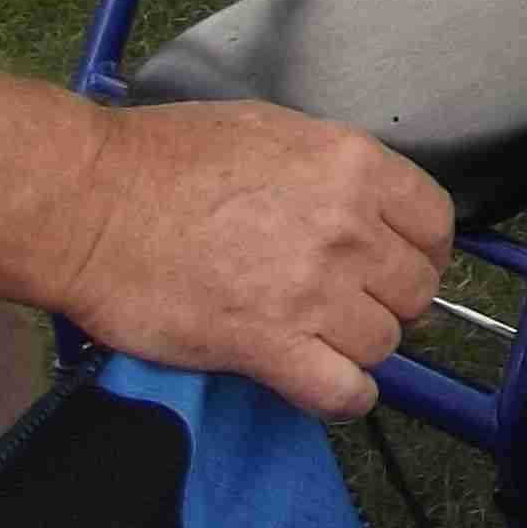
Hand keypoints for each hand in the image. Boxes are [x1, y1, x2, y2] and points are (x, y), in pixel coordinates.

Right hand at [47, 101, 453, 418]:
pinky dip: (344, 397)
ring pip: (383, 342)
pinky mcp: (266, 346)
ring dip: (361, 348)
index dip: (422, 251)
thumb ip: (331, 169)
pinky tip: (326, 384)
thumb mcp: (271, 130)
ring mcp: (310, 290)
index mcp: (351, 166)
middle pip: (416, 289)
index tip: (401, 264)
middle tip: (358, 305)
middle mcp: (345, 229)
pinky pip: (342, 391)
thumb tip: (362, 202)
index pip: (435, 224)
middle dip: (392, 301)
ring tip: (325, 339)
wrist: (91, 204)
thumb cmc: (162, 159)